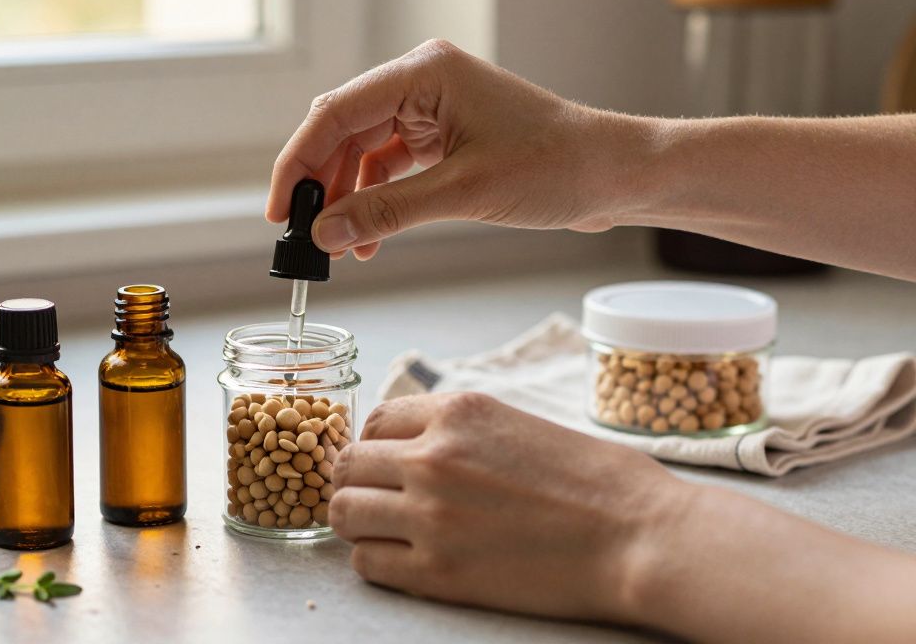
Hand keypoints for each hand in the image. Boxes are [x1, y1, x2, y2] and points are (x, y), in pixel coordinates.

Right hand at [267, 39, 648, 259]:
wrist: (615, 175)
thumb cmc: (557, 166)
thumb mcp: (463, 192)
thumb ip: (386, 212)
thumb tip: (324, 235)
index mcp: (424, 73)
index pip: (335, 113)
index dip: (298, 163)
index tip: (280, 211)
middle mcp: (423, 82)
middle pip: (343, 131)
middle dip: (320, 185)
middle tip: (302, 234)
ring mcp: (434, 109)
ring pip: (363, 152)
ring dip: (348, 199)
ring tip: (339, 247)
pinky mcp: (445, 136)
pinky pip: (391, 168)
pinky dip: (376, 202)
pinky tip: (368, 239)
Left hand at [330, 392, 683, 621]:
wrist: (640, 538)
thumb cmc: (599, 483)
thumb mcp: (519, 424)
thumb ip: (460, 430)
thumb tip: (415, 442)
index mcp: (458, 413)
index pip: (374, 421)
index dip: (375, 446)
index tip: (384, 465)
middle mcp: (433, 458)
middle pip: (348, 465)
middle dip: (358, 482)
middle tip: (378, 500)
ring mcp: (430, 515)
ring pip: (345, 513)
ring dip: (359, 522)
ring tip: (387, 531)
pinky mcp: (437, 571)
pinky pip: (366, 563)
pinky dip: (377, 562)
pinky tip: (405, 560)